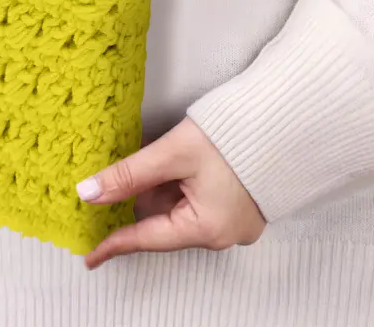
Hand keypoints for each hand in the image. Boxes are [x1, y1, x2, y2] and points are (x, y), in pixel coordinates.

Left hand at [77, 117, 265, 268]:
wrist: (283, 119)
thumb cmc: (233, 135)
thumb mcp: (172, 153)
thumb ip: (128, 175)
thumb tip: (89, 192)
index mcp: (208, 228)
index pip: (148, 239)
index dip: (115, 244)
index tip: (91, 255)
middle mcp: (222, 232)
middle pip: (164, 221)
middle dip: (144, 196)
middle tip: (123, 177)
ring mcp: (234, 220)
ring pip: (179, 209)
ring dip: (163, 186)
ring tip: (161, 159)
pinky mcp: (239, 205)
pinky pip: (197, 202)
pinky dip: (179, 185)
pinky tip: (175, 163)